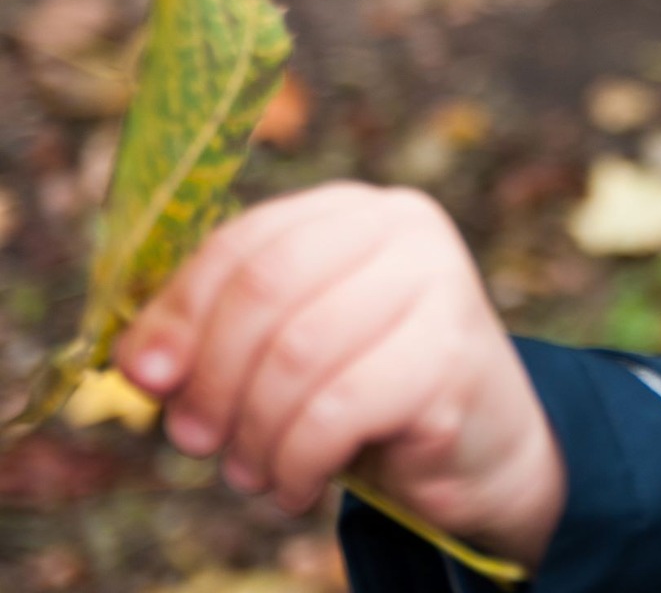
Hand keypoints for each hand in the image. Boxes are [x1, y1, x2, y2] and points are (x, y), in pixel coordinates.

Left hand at [115, 181, 565, 566]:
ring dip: (254, 432)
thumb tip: (138, 364)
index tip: (143, 378)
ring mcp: (441, 283)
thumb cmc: (372, 391)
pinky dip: (298, 461)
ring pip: (297, 354)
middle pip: (266, 288)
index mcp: (357, 210)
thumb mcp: (293, 348)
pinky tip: (299, 486)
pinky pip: (338, 410)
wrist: (486, 447)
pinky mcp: (454, 353)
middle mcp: (406, 228)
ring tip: (252, 474)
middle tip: (194, 441)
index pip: (246, 241)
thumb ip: (223, 336)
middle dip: (212, 376)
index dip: (180, 310)